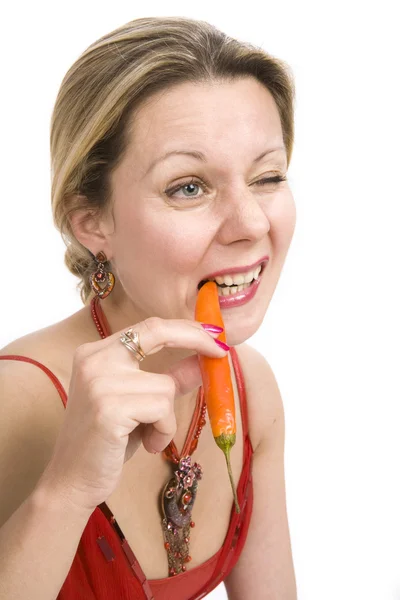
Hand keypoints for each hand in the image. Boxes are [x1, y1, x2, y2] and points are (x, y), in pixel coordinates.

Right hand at [40, 317, 227, 512]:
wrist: (72, 481)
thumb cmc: (109, 442)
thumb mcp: (142, 404)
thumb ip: (170, 379)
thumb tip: (204, 361)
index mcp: (97, 353)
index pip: (149, 327)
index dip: (186, 328)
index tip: (214, 334)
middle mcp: (94, 359)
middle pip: (158, 333)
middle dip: (196, 339)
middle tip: (222, 351)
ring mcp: (99, 382)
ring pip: (166, 386)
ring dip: (168, 417)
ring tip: (149, 435)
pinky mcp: (108, 408)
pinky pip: (162, 410)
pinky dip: (163, 431)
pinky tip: (146, 445)